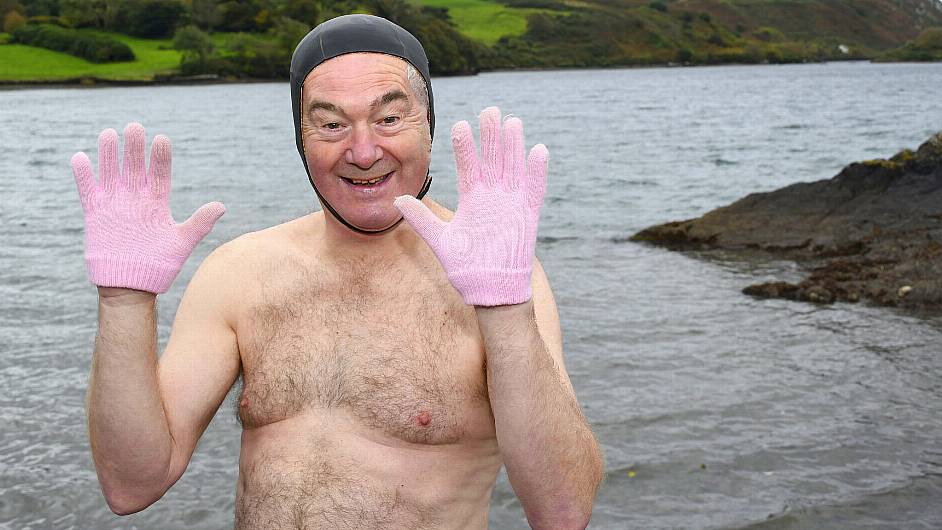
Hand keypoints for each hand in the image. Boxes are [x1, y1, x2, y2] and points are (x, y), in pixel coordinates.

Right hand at [71, 123, 224, 293]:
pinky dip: (84, 176)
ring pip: (111, 173)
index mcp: (157, 203)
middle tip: (135, 127)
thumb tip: (221, 205)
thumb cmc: (159, 266)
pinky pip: (88, 191)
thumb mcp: (181, 243)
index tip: (162, 140)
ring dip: (109, 155)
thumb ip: (199, 223)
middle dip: (134, 148)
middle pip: (134, 168)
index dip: (160, 158)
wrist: (131, 287)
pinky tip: (81, 157)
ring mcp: (115, 205)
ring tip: (110, 134)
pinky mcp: (96, 214)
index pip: (159, 174)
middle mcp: (135, 199)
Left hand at [394, 106, 547, 305]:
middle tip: (490, 110)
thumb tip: (396, 201)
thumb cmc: (466, 268)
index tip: (460, 125)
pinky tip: (538, 150)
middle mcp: (493, 197)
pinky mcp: (528, 216)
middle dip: (491, 136)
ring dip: (513, 146)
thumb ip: (422, 220)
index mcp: (473, 199)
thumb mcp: (441, 241)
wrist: (490, 291)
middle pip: (493, 159)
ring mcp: (512, 204)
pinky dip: (537, 172)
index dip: (466, 146)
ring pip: (513, 168)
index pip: (469, 166)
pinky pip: (534, 190)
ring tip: (512, 122)